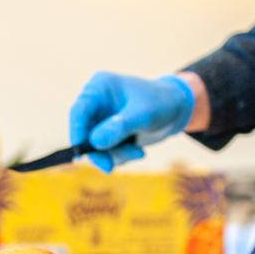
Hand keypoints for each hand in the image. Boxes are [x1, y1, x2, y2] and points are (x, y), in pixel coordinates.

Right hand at [68, 72, 193, 172]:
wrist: (177, 110)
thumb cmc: (161, 103)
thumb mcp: (142, 115)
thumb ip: (119, 127)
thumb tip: (95, 143)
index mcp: (99, 87)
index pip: (78, 111)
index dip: (77, 133)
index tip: (81, 154)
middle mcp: (96, 102)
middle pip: (83, 132)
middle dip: (98, 152)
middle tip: (109, 167)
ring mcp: (101, 119)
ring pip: (94, 147)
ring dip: (114, 155)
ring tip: (137, 152)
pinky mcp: (109, 133)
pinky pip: (105, 152)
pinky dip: (120, 156)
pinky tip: (137, 150)